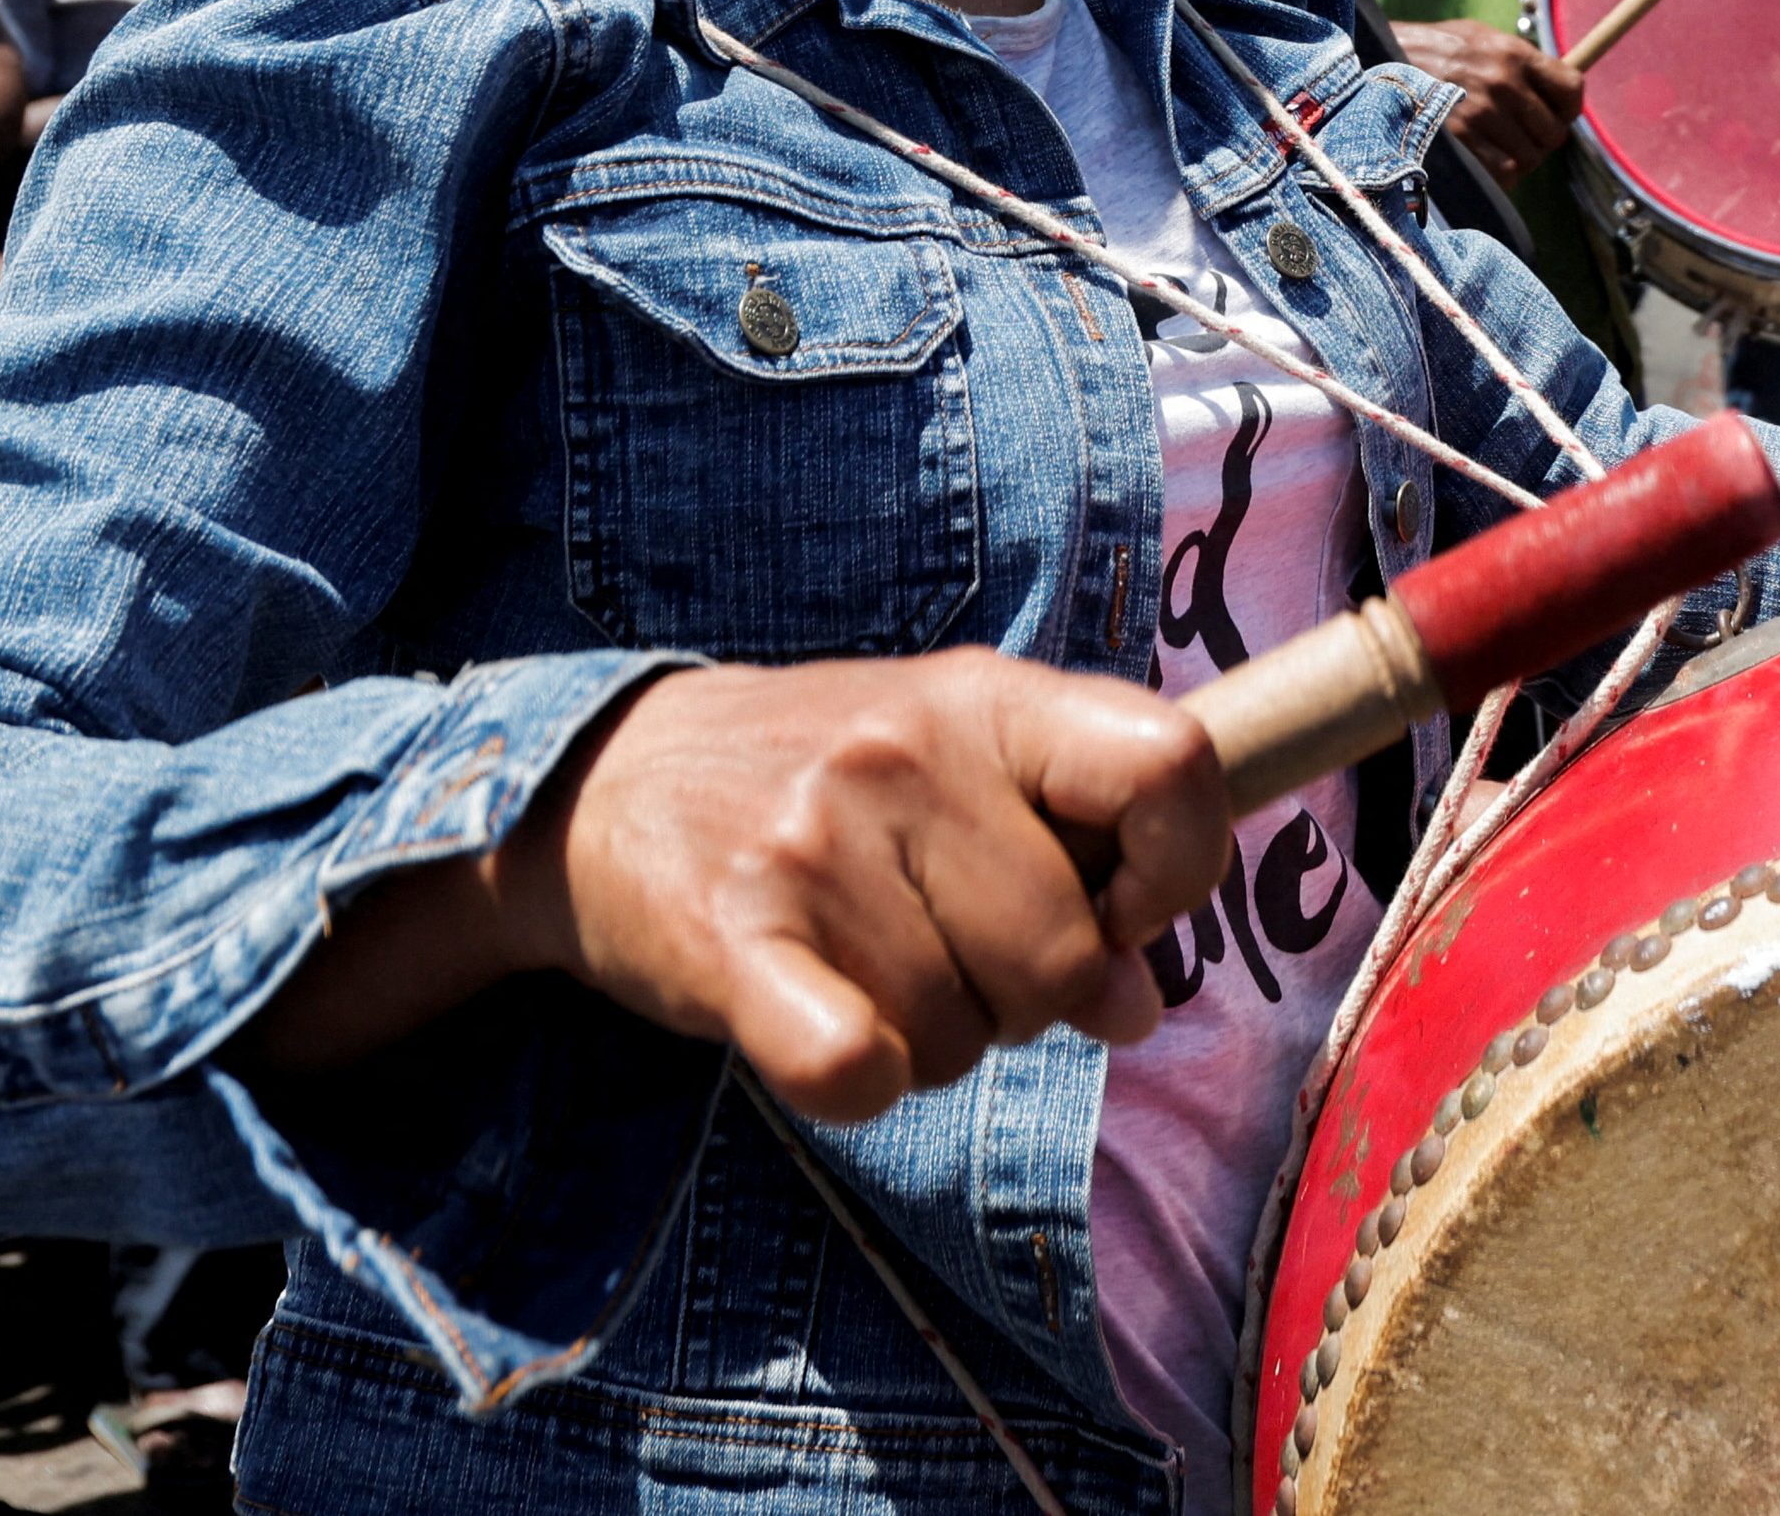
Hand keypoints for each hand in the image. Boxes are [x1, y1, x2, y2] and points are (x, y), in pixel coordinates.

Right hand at [530, 650, 1231, 1123]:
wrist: (601, 780)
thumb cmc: (818, 788)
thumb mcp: (960, 778)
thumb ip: (1072, 869)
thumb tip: (1142, 1006)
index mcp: (989, 699)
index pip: (1170, 771)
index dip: (1178, 873)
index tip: (1124, 915)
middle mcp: (907, 752)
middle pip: (1063, 954)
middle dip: (1021, 999)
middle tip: (939, 956)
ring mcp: (817, 839)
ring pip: (964, 1032)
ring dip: (927, 1042)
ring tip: (858, 970)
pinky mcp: (732, 932)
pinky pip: (855, 1065)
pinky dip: (860, 1081)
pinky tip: (827, 1036)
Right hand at [1389, 18, 1583, 185]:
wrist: (1378, 61)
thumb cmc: (1430, 51)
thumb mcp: (1478, 38)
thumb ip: (1518, 60)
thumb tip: (1554, 88)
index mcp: (1513, 52)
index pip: (1572, 88)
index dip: (1569, 109)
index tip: (1556, 114)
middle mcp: (1502, 82)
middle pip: (1553, 132)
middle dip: (1541, 140)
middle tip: (1520, 136)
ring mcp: (1481, 113)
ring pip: (1530, 157)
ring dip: (1518, 159)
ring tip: (1499, 148)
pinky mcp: (1461, 141)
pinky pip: (1503, 173)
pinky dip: (1499, 174)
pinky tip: (1484, 161)